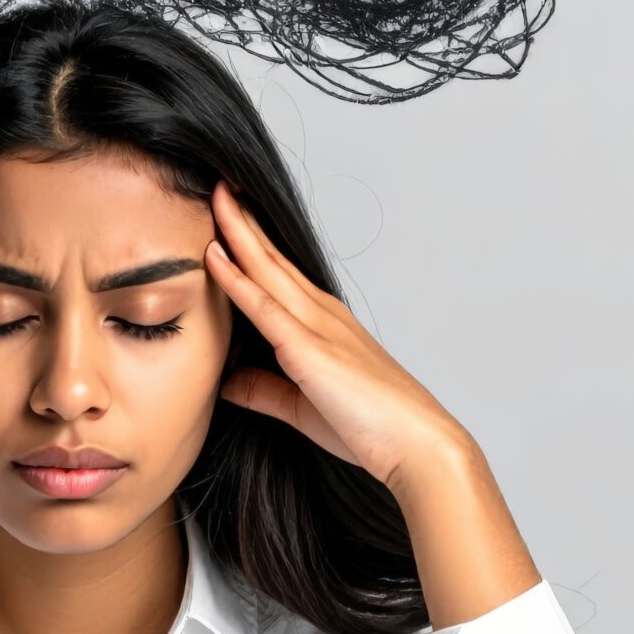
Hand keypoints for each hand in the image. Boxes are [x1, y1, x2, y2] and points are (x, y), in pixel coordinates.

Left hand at [203, 180, 474, 493]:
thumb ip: (266, 392)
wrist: (418, 446)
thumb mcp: (304, 409)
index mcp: (326, 326)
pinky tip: (215, 255)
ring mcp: (317, 328)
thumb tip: (229, 383)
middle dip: (243, 222)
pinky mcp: (309, 350)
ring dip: (238, 233)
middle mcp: (323, 316)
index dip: (253, 246)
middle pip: (273, 260)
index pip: (281, 276)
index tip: (230, 217)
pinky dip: (236, 279)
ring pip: (268, 269)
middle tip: (218, 187)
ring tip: (215, 198)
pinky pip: (264, 307)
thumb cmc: (373, 428)